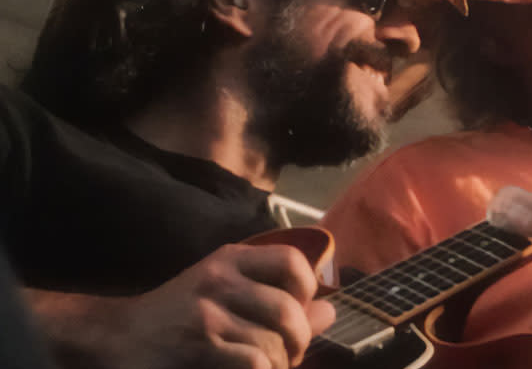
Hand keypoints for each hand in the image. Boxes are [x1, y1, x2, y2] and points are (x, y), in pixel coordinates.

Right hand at [111, 244, 333, 368]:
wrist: (114, 337)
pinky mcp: (199, 345)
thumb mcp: (225, 294)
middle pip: (288, 309)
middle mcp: (220, 279)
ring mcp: (208, 312)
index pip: (292, 262)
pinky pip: (255, 361)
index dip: (309, 290)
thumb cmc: (178, 316)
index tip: (303, 312)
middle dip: (299, 341)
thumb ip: (279, 300)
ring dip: (280, 363)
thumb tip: (331, 311)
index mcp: (231, 259)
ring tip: (272, 367)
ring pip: (273, 341)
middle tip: (290, 355)